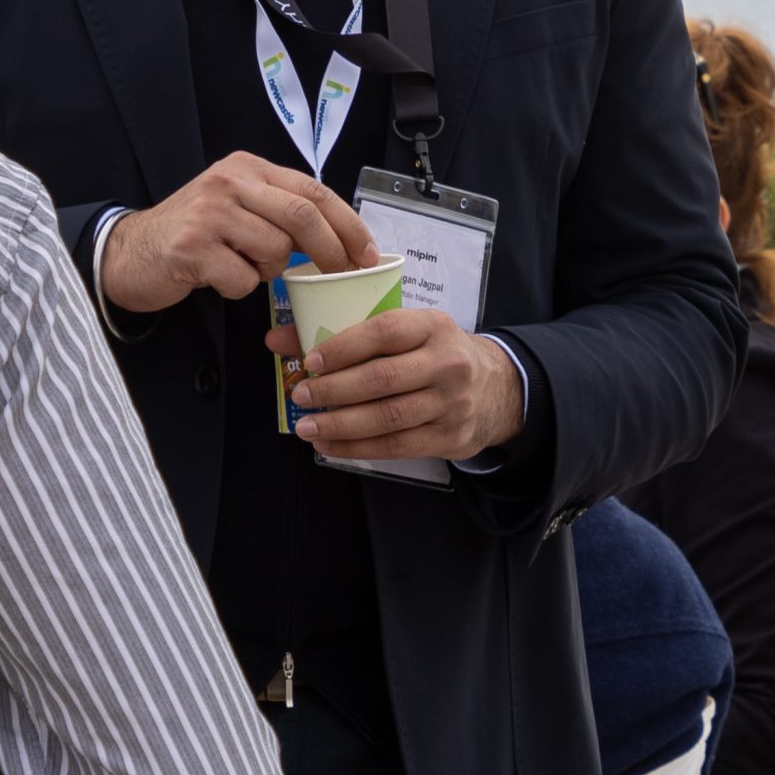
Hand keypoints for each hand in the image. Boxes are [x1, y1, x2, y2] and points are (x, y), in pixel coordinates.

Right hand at [102, 151, 375, 313]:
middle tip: (341, 275)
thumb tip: (342, 237)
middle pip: (302, 216)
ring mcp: (209, 213)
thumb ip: (280, 209)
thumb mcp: (238, 204)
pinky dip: (241, 286)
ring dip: (270, 270)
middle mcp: (229, 182)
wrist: (129, 252)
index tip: (369, 253)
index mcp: (247, 167)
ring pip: (276, 250)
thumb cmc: (195, 233)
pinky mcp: (192, 248)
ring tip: (243, 264)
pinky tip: (218, 276)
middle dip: (331, 251)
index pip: (313, 190)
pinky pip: (244, 279)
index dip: (348, 224)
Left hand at [266, 309, 524, 462]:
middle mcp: (449, 363)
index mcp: (436, 326)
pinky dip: (357, 449)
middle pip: (384, 379)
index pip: (386, 332)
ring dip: (341, 424)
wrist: (497, 389)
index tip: (310, 360)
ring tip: (307, 426)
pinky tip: (330, 445)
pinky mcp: (450, 437)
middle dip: (335, 389)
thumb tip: (277, 340)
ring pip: (388, 418)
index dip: (345, 346)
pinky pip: (396, 446)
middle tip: (300, 395)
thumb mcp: (408, 333)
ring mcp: (453, 403)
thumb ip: (348, 334)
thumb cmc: (436, 355)